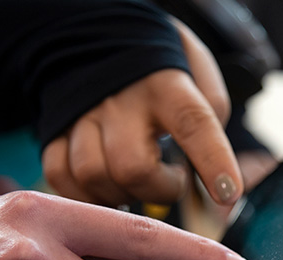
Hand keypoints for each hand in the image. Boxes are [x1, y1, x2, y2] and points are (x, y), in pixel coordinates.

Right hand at [42, 19, 242, 207]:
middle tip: (170, 181)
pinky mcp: (55, 129)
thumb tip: (220, 180)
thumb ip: (214, 122)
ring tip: (136, 182)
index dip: (212, 161)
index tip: (228, 192)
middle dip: (158, 190)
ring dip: (121, 195)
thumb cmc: (162, 72)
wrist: (105, 40)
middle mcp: (120, 99)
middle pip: (132, 166)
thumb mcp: (200, 77)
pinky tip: (106, 187)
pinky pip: (61, 176)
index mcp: (166, 83)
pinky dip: (85, 195)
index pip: (193, 122)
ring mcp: (82, 114)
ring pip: (93, 175)